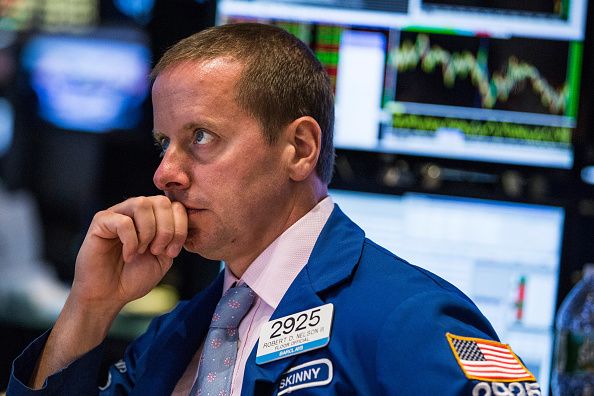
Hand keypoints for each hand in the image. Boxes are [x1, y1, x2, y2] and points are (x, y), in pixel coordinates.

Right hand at [72, 195, 187, 310]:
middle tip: (156, 251)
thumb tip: (180, 219)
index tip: (171, 253)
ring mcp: (117, 213)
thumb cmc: (134, 277)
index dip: (180, 228)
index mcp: (153, 216)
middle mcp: (136, 210)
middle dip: (166, 230)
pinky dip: (131, 241)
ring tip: (142, 251)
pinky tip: (127, 256)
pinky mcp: (100, 221)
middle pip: (161, 201)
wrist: (109, 295)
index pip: (176, 206)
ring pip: (142, 204)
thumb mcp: (164, 258)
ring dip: (148, 232)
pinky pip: (123, 221)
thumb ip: (173, 237)